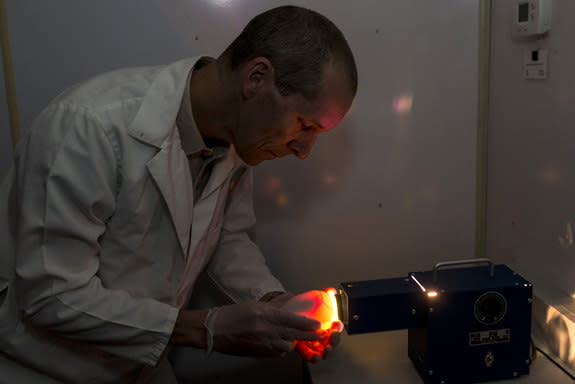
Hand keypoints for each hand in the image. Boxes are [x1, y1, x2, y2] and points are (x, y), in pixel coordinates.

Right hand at [204, 301, 323, 356]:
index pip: (293, 320)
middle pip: (295, 335)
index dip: (308, 323)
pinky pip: (277, 353)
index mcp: (266, 316)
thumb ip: (274, 306)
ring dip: (292, 342)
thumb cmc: (231, 315)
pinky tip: (280, 343)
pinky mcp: (259, 353)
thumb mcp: (255, 305)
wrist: (214, 330)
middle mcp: (267, 330)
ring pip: (287, 346)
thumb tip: (289, 300)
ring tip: (294, 337)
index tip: (318, 324)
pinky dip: (281, 348)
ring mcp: (263, 343)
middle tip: (319, 335)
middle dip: (309, 336)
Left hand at [281, 288, 343, 361]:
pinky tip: (316, 356)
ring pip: (324, 350)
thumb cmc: (298, 310)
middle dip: (335, 339)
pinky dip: (315, 357)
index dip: (338, 326)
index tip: (336, 323)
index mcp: (325, 325)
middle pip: (333, 340)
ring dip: (328, 350)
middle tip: (332, 335)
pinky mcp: (305, 351)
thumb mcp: (308, 301)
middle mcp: (322, 336)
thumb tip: (331, 290)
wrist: (282, 319)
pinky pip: (312, 356)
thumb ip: (320, 295)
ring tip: (327, 349)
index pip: (335, 327)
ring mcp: (314, 344)